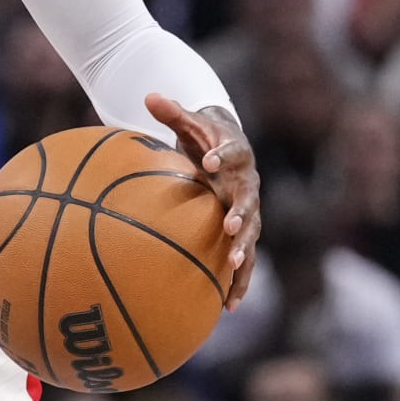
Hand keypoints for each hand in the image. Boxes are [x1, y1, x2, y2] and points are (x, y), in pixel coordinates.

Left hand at [143, 95, 259, 306]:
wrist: (227, 149)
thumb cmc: (203, 135)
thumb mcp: (188, 122)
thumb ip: (171, 111)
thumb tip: (148, 95)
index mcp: (235, 155)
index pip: (230, 154)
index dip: (220, 157)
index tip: (206, 162)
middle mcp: (247, 183)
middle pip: (249, 201)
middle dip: (241, 216)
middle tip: (228, 228)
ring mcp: (248, 210)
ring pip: (251, 234)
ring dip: (243, 253)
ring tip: (231, 271)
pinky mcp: (243, 230)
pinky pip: (244, 258)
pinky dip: (238, 280)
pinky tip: (229, 305)